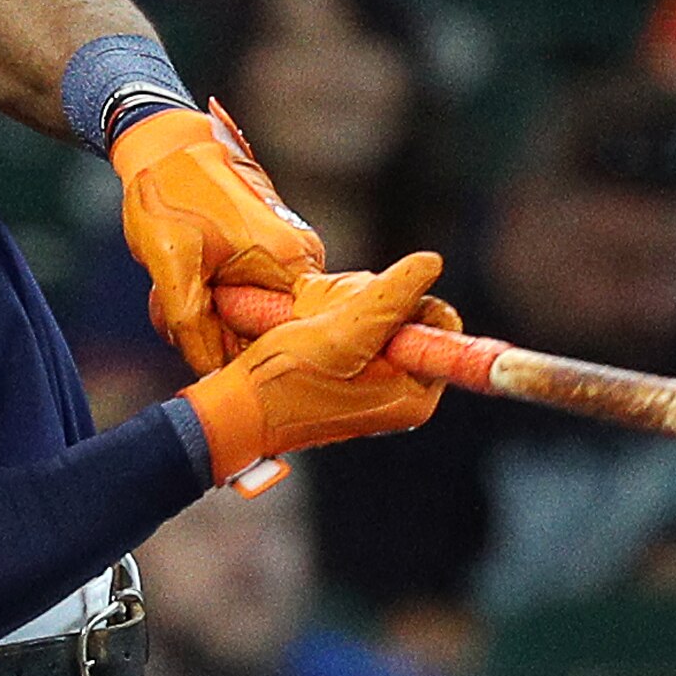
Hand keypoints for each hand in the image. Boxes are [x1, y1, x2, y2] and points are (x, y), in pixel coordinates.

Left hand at [115, 103, 326, 372]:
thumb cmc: (170, 195)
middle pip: (268, 327)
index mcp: (293, 263)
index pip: (282, 339)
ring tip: (167, 292)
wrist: (162, 138)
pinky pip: (248, 289)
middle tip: (169, 315)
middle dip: (216, 331)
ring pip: (252, 310)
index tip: (195, 340)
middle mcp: (303, 257)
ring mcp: (289, 249)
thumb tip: (212, 374)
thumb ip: (194, 329)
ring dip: (208, 313)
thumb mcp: (172, 271)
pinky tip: (181, 279)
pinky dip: (213, 292)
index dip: (236, 349)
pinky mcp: (271, 244)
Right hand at [180, 251, 445, 476]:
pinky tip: (302, 326)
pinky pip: (351, 324)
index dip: (404, 301)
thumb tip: (432, 262)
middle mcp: (402, 391)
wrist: (235, 412)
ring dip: (339, 305)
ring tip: (308, 324)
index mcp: (415, 394)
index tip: (363, 309)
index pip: (440, 323)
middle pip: (408, 314)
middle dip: (366, 302)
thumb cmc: (283, 382)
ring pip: (375, 313)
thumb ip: (390, 300)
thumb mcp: (341, 335)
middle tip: (327, 320)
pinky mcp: (348, 372)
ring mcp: (375, 383)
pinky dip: (326, 315)